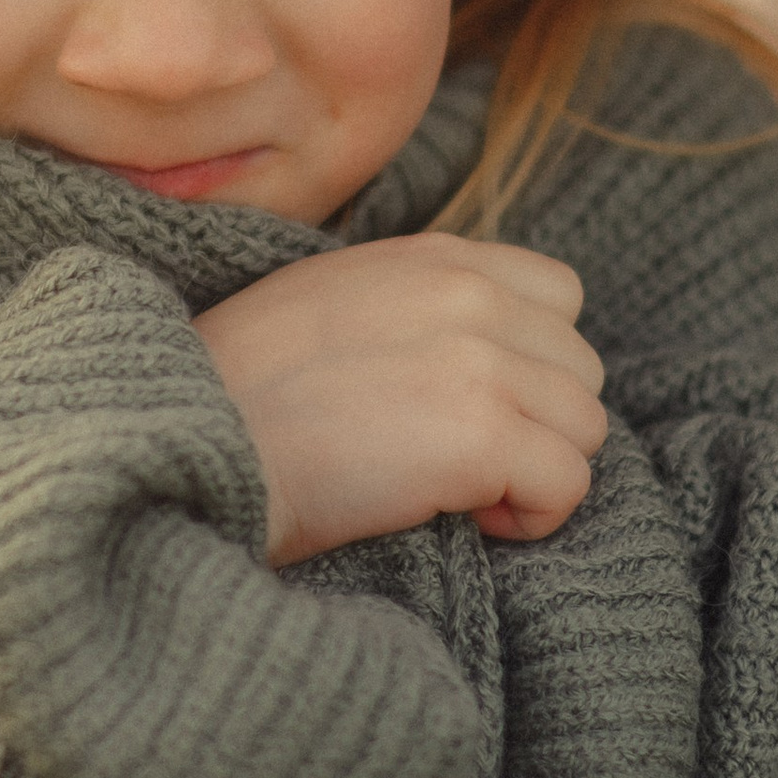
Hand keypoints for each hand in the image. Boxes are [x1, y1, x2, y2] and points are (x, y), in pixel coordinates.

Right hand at [194, 237, 605, 564]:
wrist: (191, 441)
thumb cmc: (237, 394)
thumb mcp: (328, 302)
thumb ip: (412, 307)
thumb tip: (471, 357)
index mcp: (434, 258)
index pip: (559, 296)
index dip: (530, 361)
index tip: (468, 404)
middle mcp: (468, 293)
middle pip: (580, 369)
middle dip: (535, 423)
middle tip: (456, 459)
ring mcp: (480, 359)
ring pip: (585, 428)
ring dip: (534, 471)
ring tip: (456, 492)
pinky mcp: (480, 433)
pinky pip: (568, 486)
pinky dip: (529, 518)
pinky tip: (462, 519)